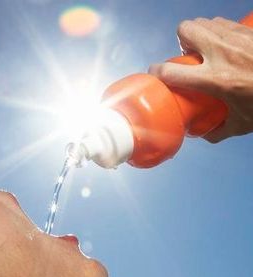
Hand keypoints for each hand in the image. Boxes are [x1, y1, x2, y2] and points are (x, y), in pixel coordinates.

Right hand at [148, 17, 252, 142]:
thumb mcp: (242, 124)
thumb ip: (219, 130)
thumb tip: (203, 134)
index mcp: (216, 80)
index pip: (172, 72)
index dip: (157, 71)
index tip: (155, 74)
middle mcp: (222, 54)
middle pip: (185, 30)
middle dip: (181, 41)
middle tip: (189, 56)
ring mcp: (235, 38)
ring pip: (203, 22)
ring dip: (199, 34)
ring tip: (206, 50)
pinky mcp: (247, 30)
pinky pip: (221, 22)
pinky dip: (216, 30)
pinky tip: (223, 44)